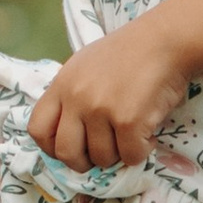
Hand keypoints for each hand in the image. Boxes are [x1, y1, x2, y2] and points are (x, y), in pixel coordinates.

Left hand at [27, 15, 193, 176]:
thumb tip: (71, 135)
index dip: (52, 148)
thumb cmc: (129, 52)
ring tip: (131, 135)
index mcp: (62, 85)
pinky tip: (148, 134)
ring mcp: (100, 110)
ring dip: (119, 154)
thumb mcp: (85, 67)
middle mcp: (76, 98)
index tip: (73, 148)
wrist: (165, 40)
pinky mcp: (128, 121)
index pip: (37, 130)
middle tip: (103, 153)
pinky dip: (142, 150)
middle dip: (85, 162)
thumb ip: (72, 96)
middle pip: (65, 152)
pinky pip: (130, 155)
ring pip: (102, 158)